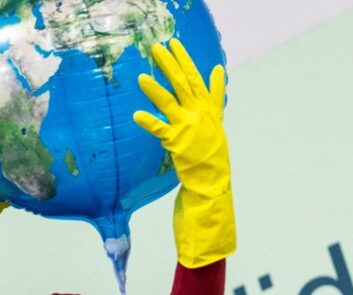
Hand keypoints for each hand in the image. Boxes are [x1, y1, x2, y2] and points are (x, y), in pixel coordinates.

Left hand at [133, 38, 235, 267]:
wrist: (214, 190)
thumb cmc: (211, 161)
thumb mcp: (214, 127)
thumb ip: (213, 100)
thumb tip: (216, 75)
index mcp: (210, 112)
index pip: (198, 80)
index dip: (186, 61)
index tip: (176, 45)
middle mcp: (202, 118)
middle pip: (185, 85)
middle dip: (171, 65)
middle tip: (158, 47)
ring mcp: (191, 131)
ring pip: (172, 105)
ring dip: (156, 90)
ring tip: (140, 76)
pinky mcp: (179, 147)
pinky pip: (161, 132)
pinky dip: (150, 122)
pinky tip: (137, 115)